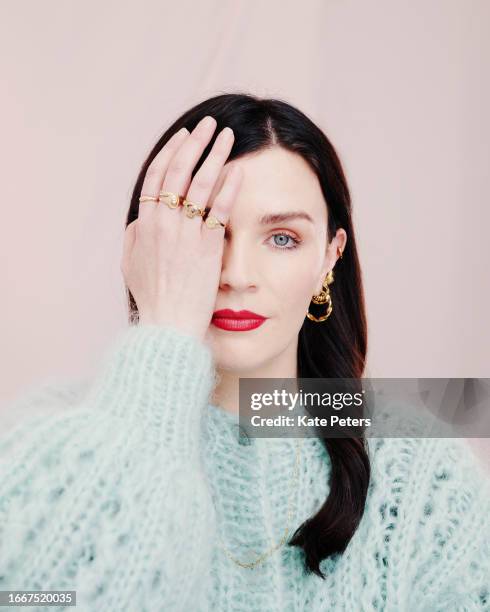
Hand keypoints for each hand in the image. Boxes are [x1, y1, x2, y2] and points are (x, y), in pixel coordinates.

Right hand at [120, 115, 242, 342]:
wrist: (168, 326)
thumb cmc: (152, 298)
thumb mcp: (131, 265)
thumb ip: (134, 237)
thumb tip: (140, 218)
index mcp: (144, 223)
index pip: (157, 176)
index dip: (172, 152)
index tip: (184, 136)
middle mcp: (163, 223)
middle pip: (179, 171)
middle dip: (196, 142)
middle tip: (210, 124)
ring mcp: (186, 234)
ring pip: (201, 184)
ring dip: (216, 155)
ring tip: (230, 136)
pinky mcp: (209, 247)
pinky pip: (220, 210)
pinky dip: (230, 187)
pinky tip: (240, 171)